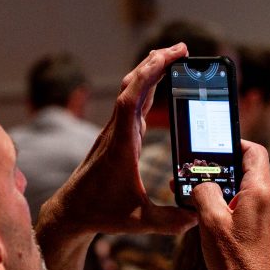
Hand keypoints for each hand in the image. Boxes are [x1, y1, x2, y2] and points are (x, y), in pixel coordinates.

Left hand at [41, 43, 196, 237]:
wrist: (72, 212)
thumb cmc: (100, 213)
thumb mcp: (139, 221)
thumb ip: (170, 220)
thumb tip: (198, 216)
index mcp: (121, 145)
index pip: (131, 100)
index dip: (149, 75)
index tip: (170, 56)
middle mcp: (116, 132)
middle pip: (133, 86)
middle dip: (156, 63)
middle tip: (182, 48)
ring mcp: (115, 132)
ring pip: (132, 91)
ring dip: (151, 71)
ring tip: (174, 56)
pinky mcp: (116, 136)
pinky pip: (132, 102)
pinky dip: (147, 87)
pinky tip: (159, 83)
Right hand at [190, 141, 269, 269]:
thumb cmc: (234, 261)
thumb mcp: (209, 220)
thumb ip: (204, 191)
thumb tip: (203, 183)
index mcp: (261, 191)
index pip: (253, 151)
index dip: (234, 144)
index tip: (215, 147)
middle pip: (250, 169)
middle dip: (224, 170)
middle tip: (200, 176)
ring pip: (250, 189)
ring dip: (227, 190)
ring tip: (203, 201)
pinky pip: (254, 205)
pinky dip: (235, 205)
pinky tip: (216, 219)